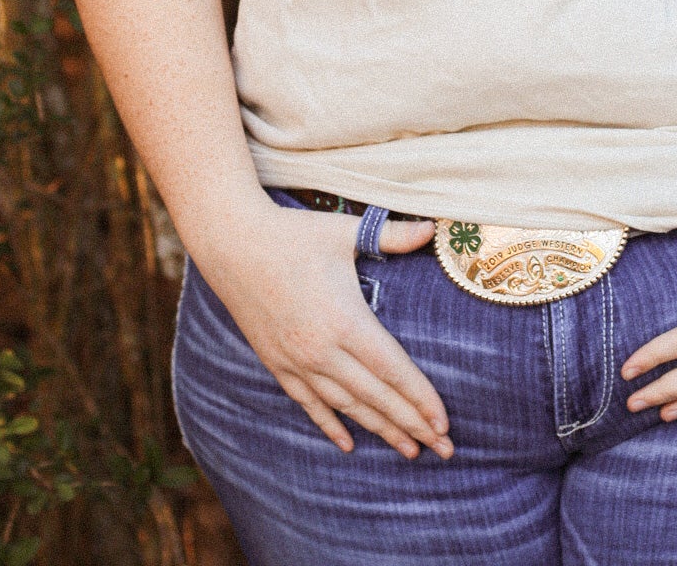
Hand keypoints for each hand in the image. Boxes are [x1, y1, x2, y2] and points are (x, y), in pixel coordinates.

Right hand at [195, 197, 452, 459]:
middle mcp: (321, 351)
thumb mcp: (346, 232)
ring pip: (346, 406)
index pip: (392, 370)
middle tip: (443, 449)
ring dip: (380, 429)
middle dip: (412, 424)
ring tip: (409, 450)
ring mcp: (297, 361)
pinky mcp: (277, 363)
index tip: (443, 423)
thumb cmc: (295, 234)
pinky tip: (348, 444)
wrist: (232, 244)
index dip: (420, 398)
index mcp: (344, 320)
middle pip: (376, 397)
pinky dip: (331, 424)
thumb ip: (394, 235)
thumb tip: (434, 228)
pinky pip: (309, 403)